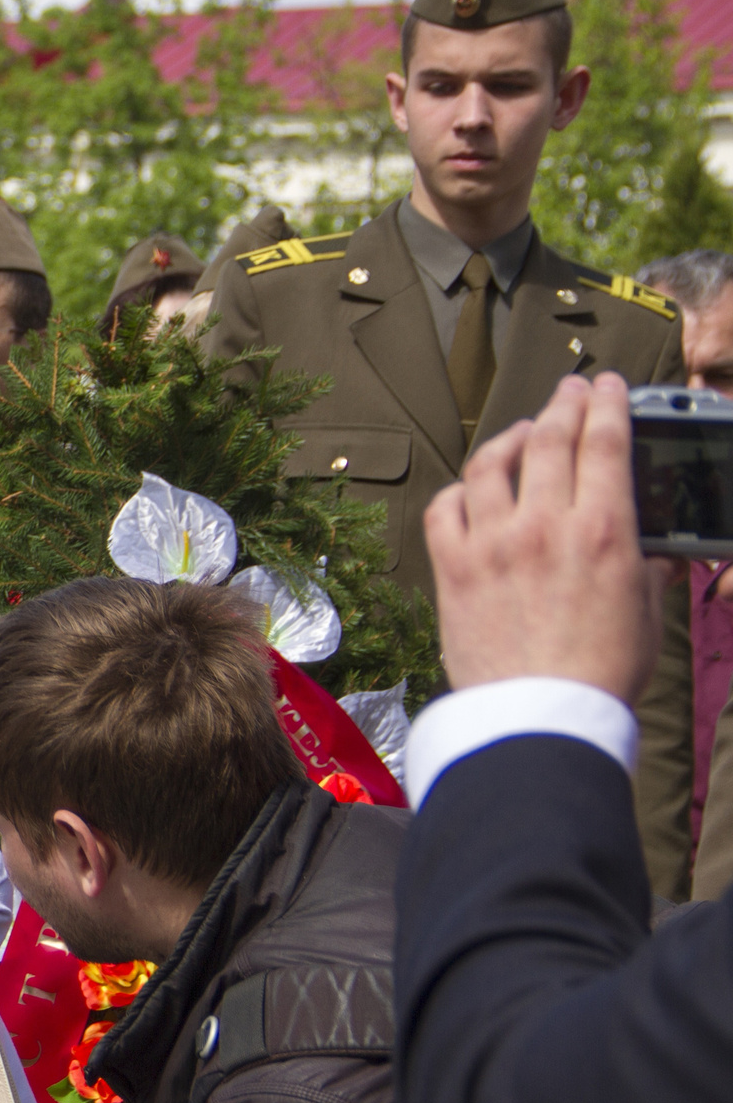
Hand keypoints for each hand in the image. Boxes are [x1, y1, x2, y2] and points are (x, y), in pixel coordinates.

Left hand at [426, 372, 660, 702]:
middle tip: (567, 392)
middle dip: (561, 405)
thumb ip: (649, 569)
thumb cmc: (601, 672)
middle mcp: (544, 526)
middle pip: (548, 440)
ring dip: (507, 438)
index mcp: (603, 531)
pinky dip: (457, 490)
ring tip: (520, 431)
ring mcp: (491, 544)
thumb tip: (658, 551)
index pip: (604, 442)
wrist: (540, 716)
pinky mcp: (452, 569)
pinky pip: (444, 509)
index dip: (604, 403)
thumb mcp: (646, 612)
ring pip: (490, 464)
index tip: (604, 386)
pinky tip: (469, 489)